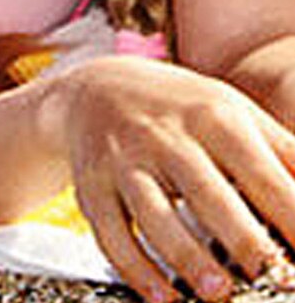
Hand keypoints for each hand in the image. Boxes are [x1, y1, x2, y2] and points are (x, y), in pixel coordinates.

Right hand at [56, 56, 294, 299]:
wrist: (94, 86)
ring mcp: (123, 159)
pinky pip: (110, 231)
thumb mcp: (234, 110)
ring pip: (153, 213)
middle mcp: (165, 135)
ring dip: (186, 256)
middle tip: (276, 278)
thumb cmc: (183, 109)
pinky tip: (162, 297)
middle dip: (243, 240)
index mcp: (212, 116)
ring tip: (219, 293)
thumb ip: (285, 153)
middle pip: (206, 191)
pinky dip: (135, 267)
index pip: (260, 172)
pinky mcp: (92, 185)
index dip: (290, 216)